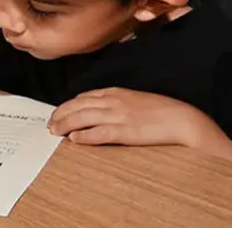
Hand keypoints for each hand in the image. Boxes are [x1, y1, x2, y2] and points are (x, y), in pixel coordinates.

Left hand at [48, 87, 209, 146]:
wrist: (180, 119)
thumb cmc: (161, 111)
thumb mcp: (135, 100)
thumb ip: (117, 103)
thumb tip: (100, 111)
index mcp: (116, 93)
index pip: (84, 97)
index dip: (68, 105)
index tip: (59, 112)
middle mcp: (113, 101)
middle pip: (78, 106)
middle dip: (61, 114)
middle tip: (50, 123)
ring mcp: (117, 116)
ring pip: (82, 118)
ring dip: (65, 125)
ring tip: (54, 131)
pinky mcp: (124, 131)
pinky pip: (97, 133)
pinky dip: (83, 136)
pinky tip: (74, 139)